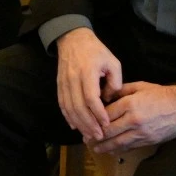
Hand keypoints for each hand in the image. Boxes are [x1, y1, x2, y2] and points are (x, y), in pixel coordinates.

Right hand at [55, 28, 120, 142]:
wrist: (73, 39)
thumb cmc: (96, 51)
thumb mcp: (113, 62)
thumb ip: (115, 82)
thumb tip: (110, 100)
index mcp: (87, 72)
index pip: (91, 98)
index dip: (98, 113)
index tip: (106, 124)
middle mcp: (73, 79)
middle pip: (78, 106)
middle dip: (88, 124)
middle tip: (98, 136)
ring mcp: (64, 83)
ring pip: (69, 108)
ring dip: (78, 123)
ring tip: (88, 135)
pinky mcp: (59, 85)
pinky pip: (62, 104)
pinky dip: (68, 117)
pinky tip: (75, 126)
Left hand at [89, 81, 175, 154]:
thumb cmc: (161, 94)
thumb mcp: (139, 86)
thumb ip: (121, 91)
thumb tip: (105, 96)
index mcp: (130, 104)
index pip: (106, 114)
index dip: (94, 120)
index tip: (86, 122)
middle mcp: (134, 120)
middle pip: (109, 131)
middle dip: (96, 136)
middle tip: (86, 139)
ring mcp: (142, 132)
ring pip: (118, 142)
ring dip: (105, 147)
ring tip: (95, 148)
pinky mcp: (149, 141)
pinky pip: (130, 147)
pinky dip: (119, 150)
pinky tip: (111, 151)